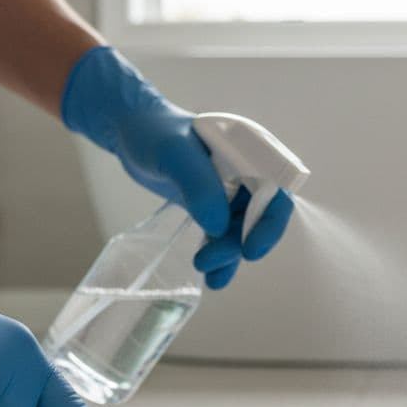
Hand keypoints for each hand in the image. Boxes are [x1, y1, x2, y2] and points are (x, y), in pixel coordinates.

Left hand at [60, 46, 293, 288]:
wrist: (129, 129)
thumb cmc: (154, 131)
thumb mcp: (175, 154)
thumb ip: (199, 186)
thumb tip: (219, 228)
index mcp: (251, 151)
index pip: (277, 190)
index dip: (270, 222)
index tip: (250, 249)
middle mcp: (247, 171)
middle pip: (260, 216)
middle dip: (239, 243)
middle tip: (208, 261)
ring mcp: (231, 189)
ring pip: (241, 230)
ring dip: (228, 254)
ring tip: (205, 272)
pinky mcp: (213, 203)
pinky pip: (224, 234)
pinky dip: (220, 255)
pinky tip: (212, 277)